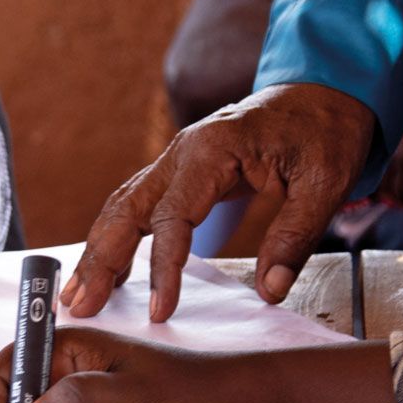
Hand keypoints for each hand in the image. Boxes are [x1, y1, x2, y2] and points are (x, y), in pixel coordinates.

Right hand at [67, 82, 374, 320]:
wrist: (324, 92)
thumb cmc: (325, 132)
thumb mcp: (324, 183)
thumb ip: (294, 237)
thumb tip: (270, 290)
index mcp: (214, 150)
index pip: (174, 217)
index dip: (164, 267)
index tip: (160, 310)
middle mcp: (182, 152)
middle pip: (127, 208)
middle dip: (100, 259)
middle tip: (82, 306)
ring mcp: (176, 160)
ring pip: (122, 206)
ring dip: (98, 250)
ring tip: (78, 295)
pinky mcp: (181, 172)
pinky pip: (138, 204)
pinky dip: (116, 237)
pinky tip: (106, 269)